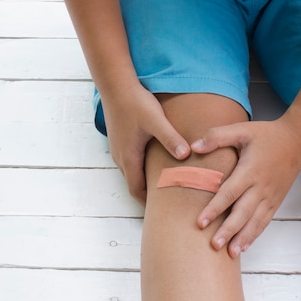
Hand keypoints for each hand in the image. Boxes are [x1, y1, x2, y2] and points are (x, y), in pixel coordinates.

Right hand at [101, 83, 190, 204]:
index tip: (162, 214)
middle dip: (149, 195)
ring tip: (164, 186)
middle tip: (167, 204)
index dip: (148, 204)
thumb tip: (185, 155)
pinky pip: (130, 161)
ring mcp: (118, 147)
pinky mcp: (120, 138)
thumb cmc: (135, 103)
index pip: (136, 190)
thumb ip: (170, 138)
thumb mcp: (156, 121)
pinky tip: (155, 162)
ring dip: (145, 180)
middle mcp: (121, 156)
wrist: (115, 85)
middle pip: (134, 184)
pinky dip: (141, 168)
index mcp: (129, 157)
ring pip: (132, 172)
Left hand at [192, 119, 300, 257]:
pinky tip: (244, 245)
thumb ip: (216, 137)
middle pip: (242, 212)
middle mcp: (261, 187)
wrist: (297, 140)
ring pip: (255, 221)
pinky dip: (255, 234)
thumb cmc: (266, 134)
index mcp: (250, 170)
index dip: (214, 208)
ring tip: (230, 253)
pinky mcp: (276, 200)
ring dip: (242, 237)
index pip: (229, 193)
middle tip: (214, 245)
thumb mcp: (241, 129)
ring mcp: (270, 195)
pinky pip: (264, 220)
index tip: (201, 222)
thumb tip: (193, 146)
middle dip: (228, 230)